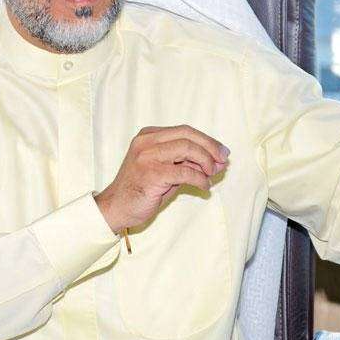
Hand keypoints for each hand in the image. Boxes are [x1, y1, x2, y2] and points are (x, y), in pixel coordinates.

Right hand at [94, 125, 229, 232]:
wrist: (115, 208)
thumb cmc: (141, 190)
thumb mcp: (166, 170)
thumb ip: (188, 163)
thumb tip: (217, 162)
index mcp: (149, 135)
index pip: (185, 130)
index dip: (207, 140)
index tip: (222, 151)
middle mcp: (147, 142)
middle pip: (187, 135)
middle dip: (210, 147)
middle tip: (223, 160)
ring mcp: (147, 156)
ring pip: (187, 148)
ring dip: (206, 162)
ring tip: (211, 174)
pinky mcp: (151, 173)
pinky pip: (185, 172)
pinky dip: (199, 179)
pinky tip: (204, 187)